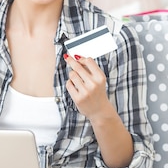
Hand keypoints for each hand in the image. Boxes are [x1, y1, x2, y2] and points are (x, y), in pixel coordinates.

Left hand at [63, 53, 133, 167]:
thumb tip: (77, 57)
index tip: (77, 58)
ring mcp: (85, 91)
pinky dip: (70, 84)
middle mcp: (93, 84)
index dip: (81, 58)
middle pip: (78, 66)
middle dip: (71, 61)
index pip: (88, 61)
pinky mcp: (77, 98)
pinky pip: (68, 84)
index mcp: (100, 77)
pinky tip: (75, 87)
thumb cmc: (98, 93)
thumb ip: (90, 69)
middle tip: (67, 58)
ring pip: (72, 75)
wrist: (99, 111)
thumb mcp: (99, 80)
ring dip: (72, 75)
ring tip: (77, 80)